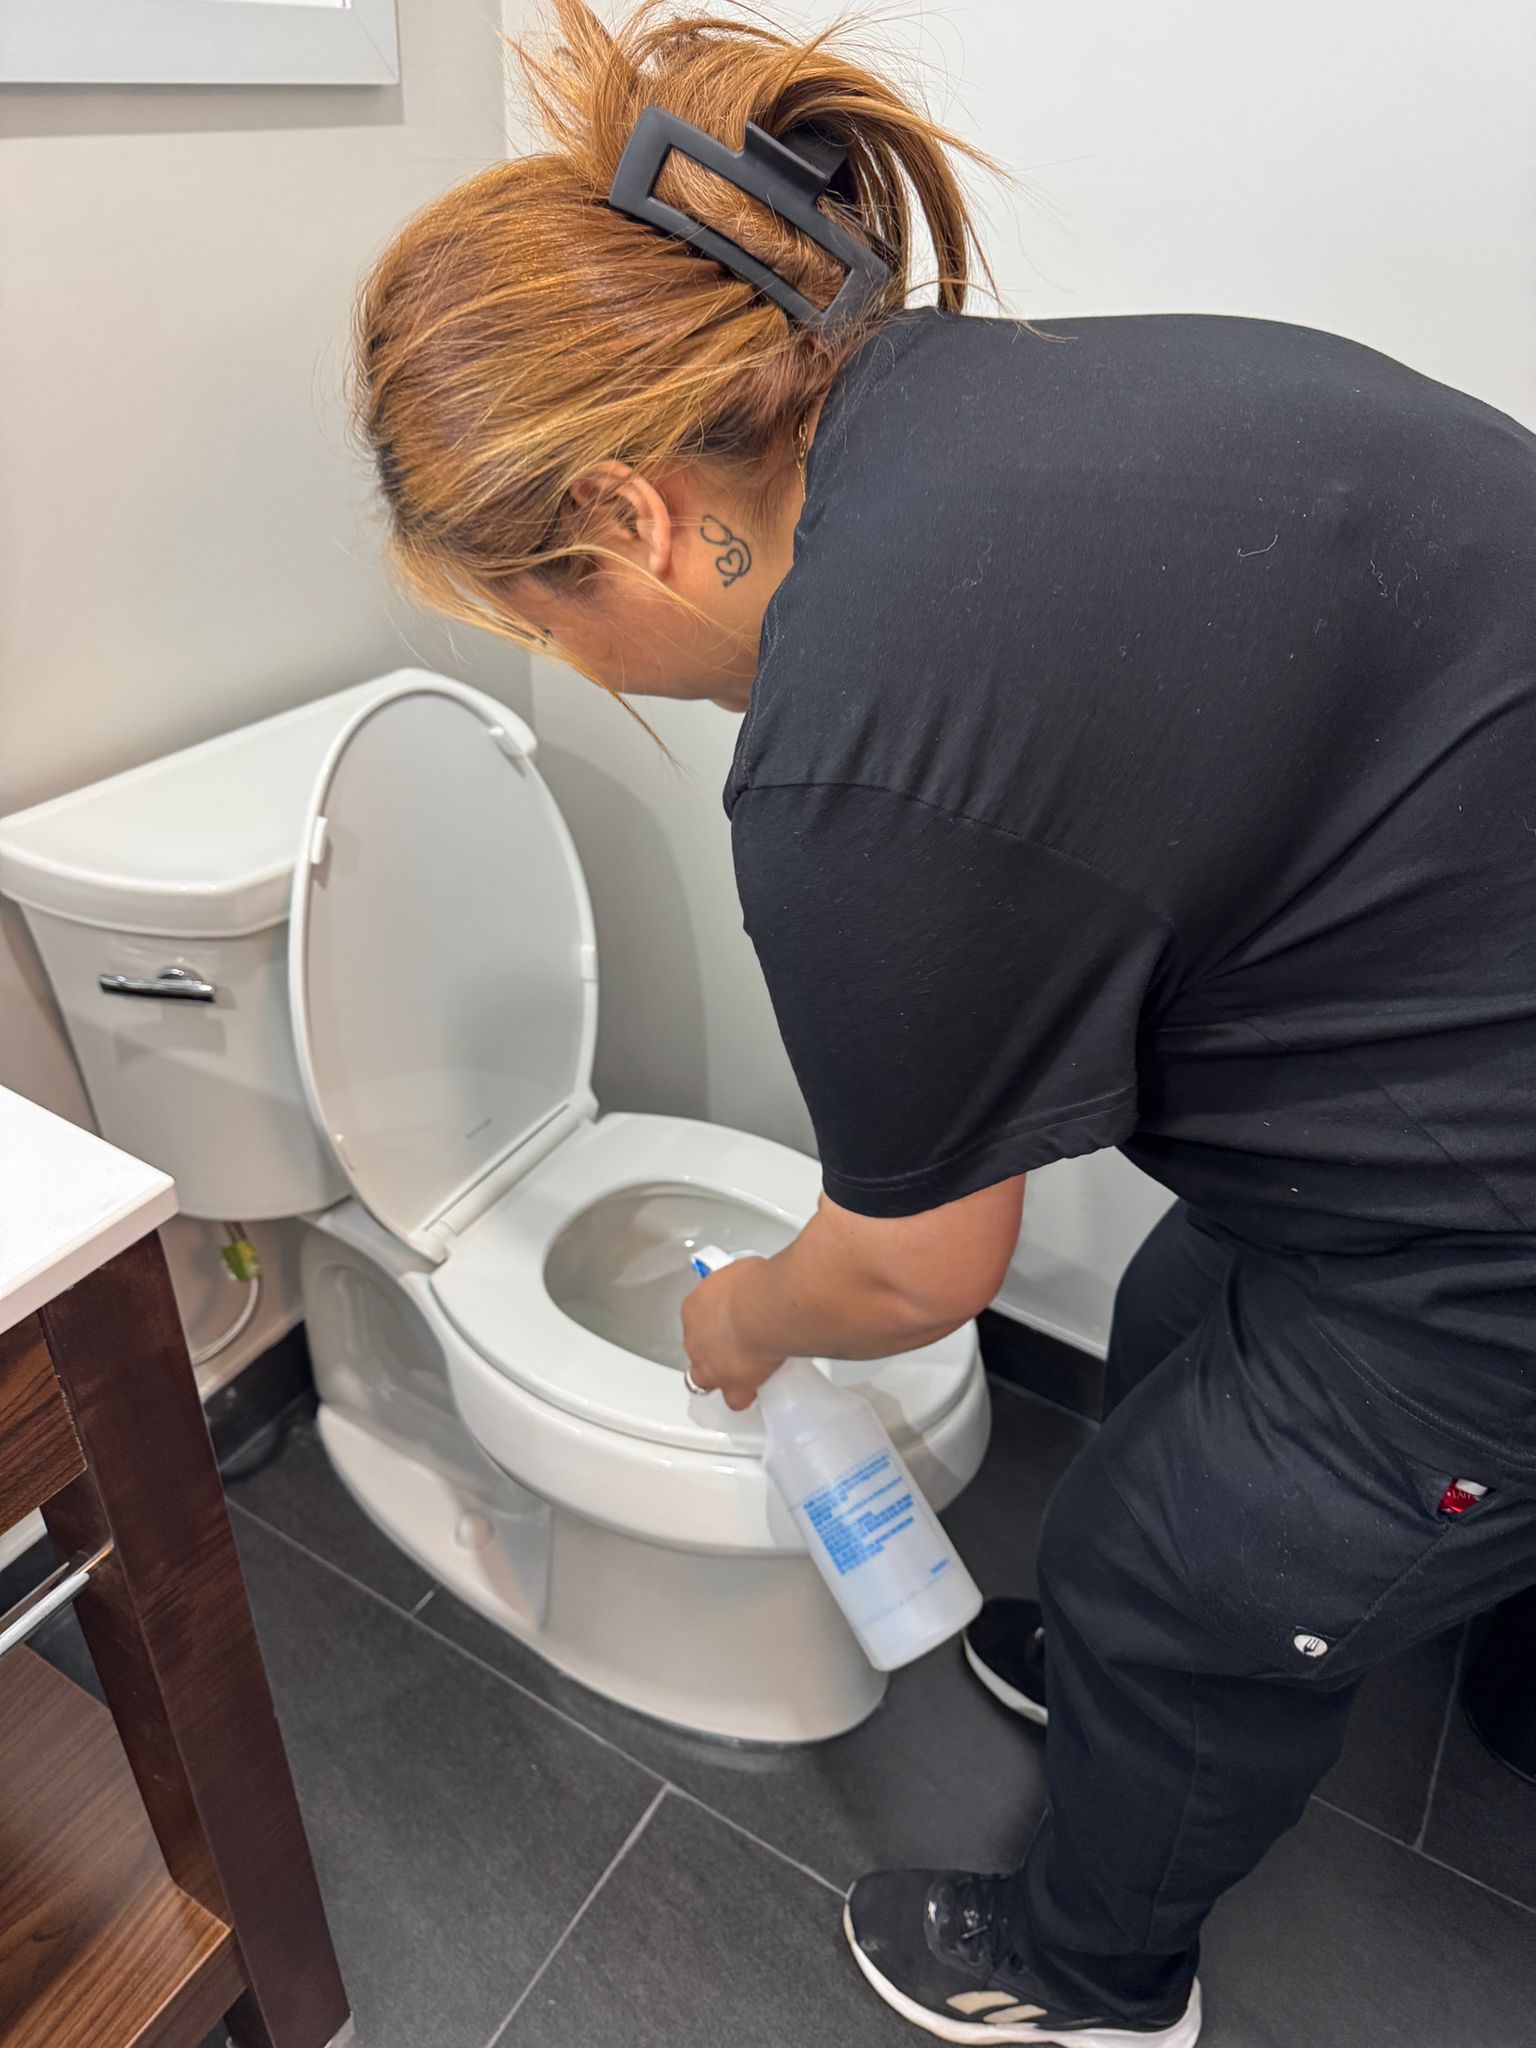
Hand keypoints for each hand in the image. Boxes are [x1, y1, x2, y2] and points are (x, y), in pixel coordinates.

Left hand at [681, 1261, 782, 1411]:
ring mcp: (709, 1365)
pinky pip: (734, 1398)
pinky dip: (744, 1395)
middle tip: (740, 1343)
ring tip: (743, 1372)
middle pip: (698, 1349)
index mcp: (695, 1307)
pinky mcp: (731, 1384)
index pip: (698, 1318)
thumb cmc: (757, 1284)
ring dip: (719, 1376)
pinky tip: (756, 1389)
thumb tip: (753, 1283)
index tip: (732, 1318)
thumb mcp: (743, 1272)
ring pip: (704, 1379)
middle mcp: (695, 1338)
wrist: (765, 1309)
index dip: (715, 1322)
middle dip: (714, 1349)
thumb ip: (741, 1285)